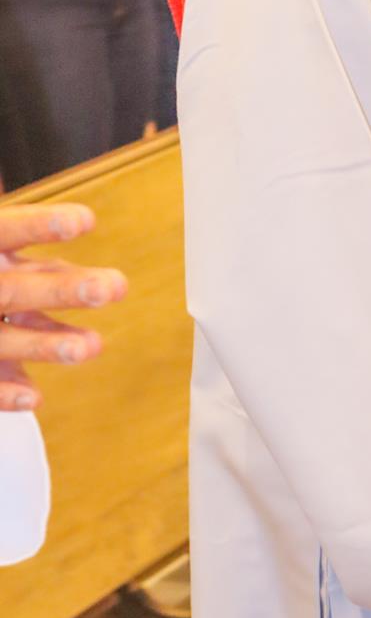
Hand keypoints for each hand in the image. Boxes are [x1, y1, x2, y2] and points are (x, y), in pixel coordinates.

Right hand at [0, 204, 127, 410]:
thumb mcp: (5, 261)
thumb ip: (45, 270)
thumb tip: (102, 283)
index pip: (8, 229)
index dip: (40, 225)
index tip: (85, 220)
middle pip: (12, 289)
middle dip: (60, 290)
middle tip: (112, 288)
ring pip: (2, 338)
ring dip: (44, 344)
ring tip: (91, 347)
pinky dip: (4, 392)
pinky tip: (35, 397)